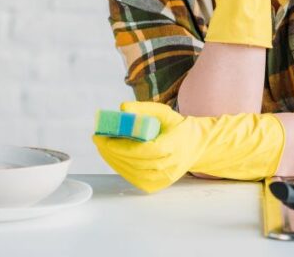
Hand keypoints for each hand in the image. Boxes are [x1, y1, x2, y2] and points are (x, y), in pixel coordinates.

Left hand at [92, 101, 207, 193]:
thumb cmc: (176, 127)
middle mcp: (171, 166)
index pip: (146, 150)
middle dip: (112, 152)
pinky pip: (135, 179)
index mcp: (174, 145)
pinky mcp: (158, 185)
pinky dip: (121, 168)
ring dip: (114, 161)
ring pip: (133, 173)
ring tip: (102, 147)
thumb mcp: (163, 112)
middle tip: (98, 139)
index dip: (123, 146)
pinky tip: (113, 158)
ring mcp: (164, 178)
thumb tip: (122, 108)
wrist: (195, 145)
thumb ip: (143, 109)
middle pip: (136, 162)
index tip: (105, 138)